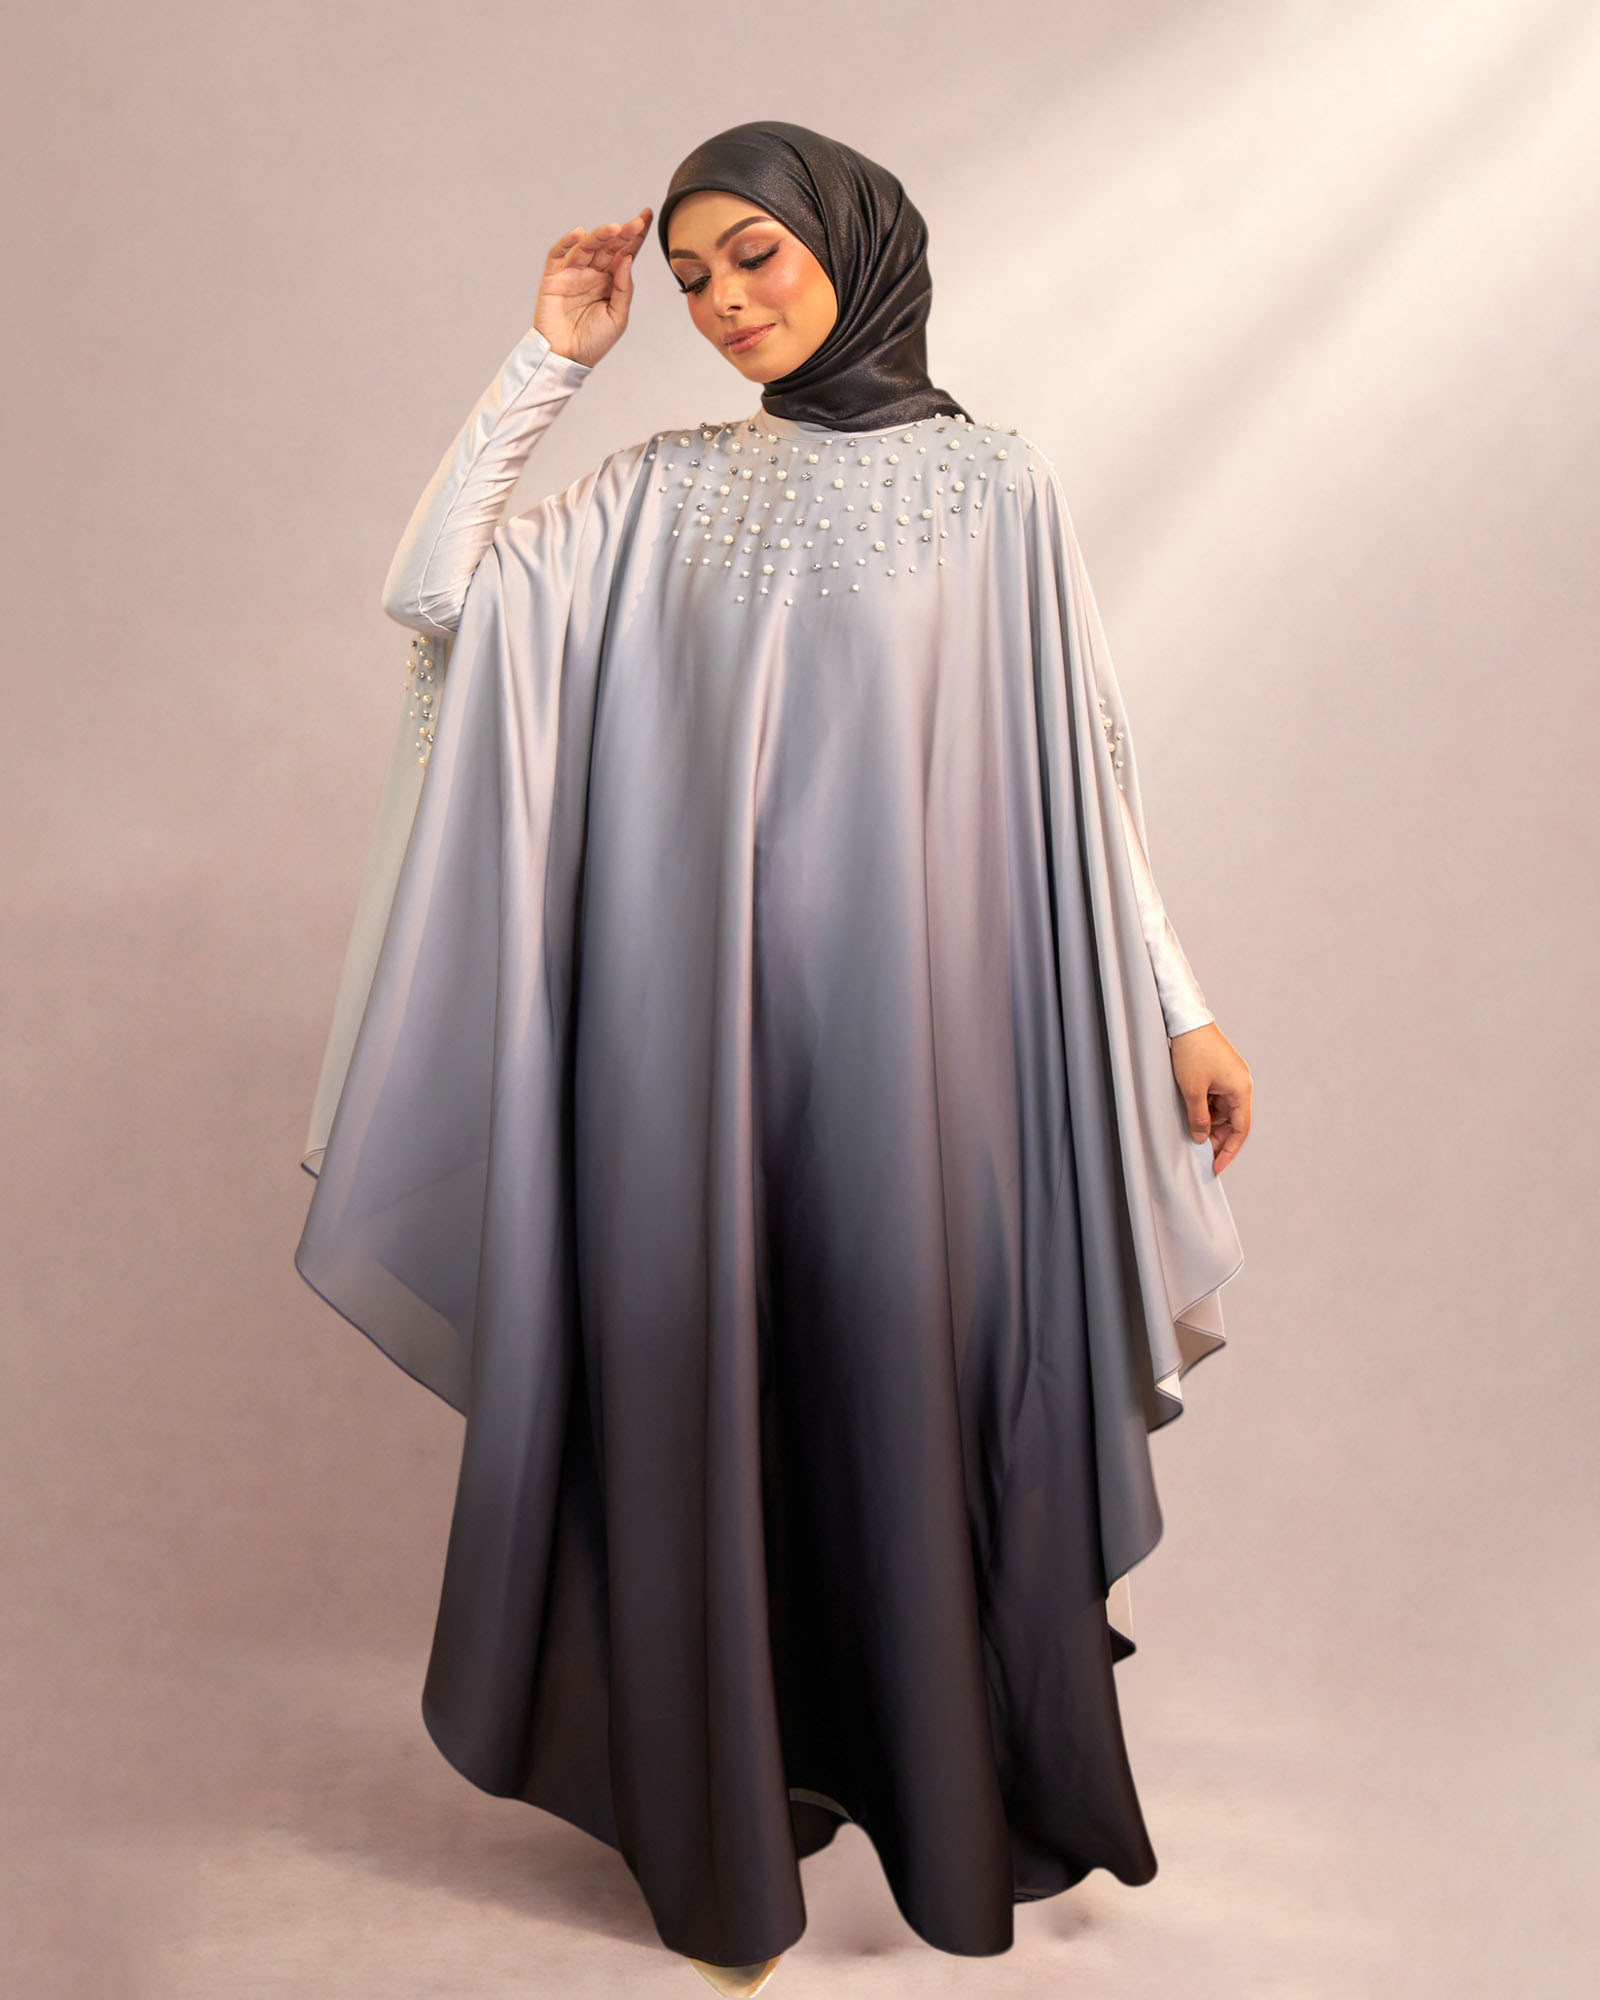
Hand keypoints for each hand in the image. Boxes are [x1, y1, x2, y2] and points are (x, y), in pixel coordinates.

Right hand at [532, 208, 652, 368]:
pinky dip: (566, 242)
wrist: (567, 359)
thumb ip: (624, 289)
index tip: (646, 216)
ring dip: (600, 236)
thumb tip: (627, 258)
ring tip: (615, 229)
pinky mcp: (553, 278)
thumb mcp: (618, 317)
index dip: (635, 236)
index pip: (624, 253)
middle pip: (608, 247)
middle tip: (636, 224)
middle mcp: (592, 273)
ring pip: (586, 247)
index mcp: (609, 281)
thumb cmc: (593, 342)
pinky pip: (557, 255)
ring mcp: (572, 273)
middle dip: (622, 234)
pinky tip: (579, 234)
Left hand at [1169, 1020, 1251, 1174]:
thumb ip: (1198, 1118)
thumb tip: (1201, 1138)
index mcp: (1241, 1089)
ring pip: (1223, 1110)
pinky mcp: (1222, 1072)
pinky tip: (1193, 1113)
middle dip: (1218, 1137)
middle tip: (1201, 1152)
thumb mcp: (1192, 1090)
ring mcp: (1232, 1077)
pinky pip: (1217, 1097)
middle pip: (1233, 1120)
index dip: (1229, 1150)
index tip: (1217, 1166)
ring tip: (1193, 1132)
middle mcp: (1241, 1084)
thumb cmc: (1192, 1052)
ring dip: (1210, 1122)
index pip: (1241, 1129)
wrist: (1186, 1021)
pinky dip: (1207, 1108)